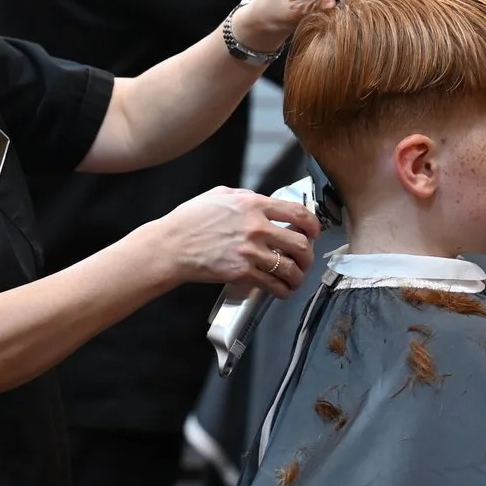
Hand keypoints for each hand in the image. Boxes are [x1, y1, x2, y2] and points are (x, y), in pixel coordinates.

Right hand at [150, 186, 320, 295]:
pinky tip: (282, 291)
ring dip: (298, 276)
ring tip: (296, 279)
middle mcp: (256, 227)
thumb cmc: (190, 220)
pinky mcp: (242, 273)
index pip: (297, 212)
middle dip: (308, 255)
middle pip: (300, 243)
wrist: (171, 246)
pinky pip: (273, 284)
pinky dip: (283, 291)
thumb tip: (264, 201)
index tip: (314, 232)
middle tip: (305, 259)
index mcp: (253, 205)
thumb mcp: (219, 195)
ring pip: (290, 268)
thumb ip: (246, 197)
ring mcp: (250, 252)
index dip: (313, 224)